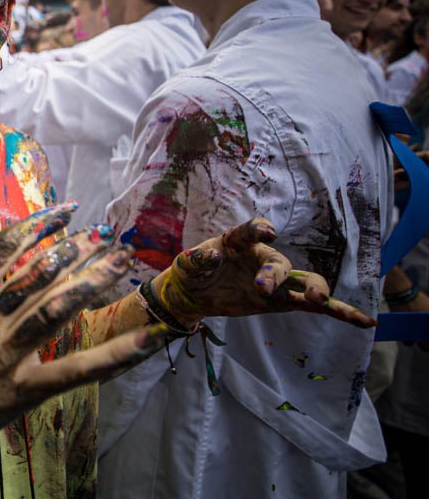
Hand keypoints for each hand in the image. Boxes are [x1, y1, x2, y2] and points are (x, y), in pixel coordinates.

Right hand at [0, 205, 170, 467]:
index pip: (7, 250)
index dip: (38, 227)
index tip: (67, 212)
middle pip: (38, 274)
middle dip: (75, 250)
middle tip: (107, 231)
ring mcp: (8, 352)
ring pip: (56, 308)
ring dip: (92, 281)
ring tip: (121, 260)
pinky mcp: (27, 386)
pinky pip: (77, 369)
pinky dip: (114, 355)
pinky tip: (147, 338)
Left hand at [151, 218, 377, 329]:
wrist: (194, 293)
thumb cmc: (192, 273)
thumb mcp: (186, 266)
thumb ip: (196, 260)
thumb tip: (213, 256)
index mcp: (238, 243)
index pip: (251, 231)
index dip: (260, 229)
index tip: (270, 233)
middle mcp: (261, 259)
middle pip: (279, 264)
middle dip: (275, 275)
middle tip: (263, 289)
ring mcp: (276, 282)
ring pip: (303, 283)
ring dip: (314, 290)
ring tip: (318, 301)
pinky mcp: (281, 302)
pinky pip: (313, 307)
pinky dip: (339, 313)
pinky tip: (365, 321)